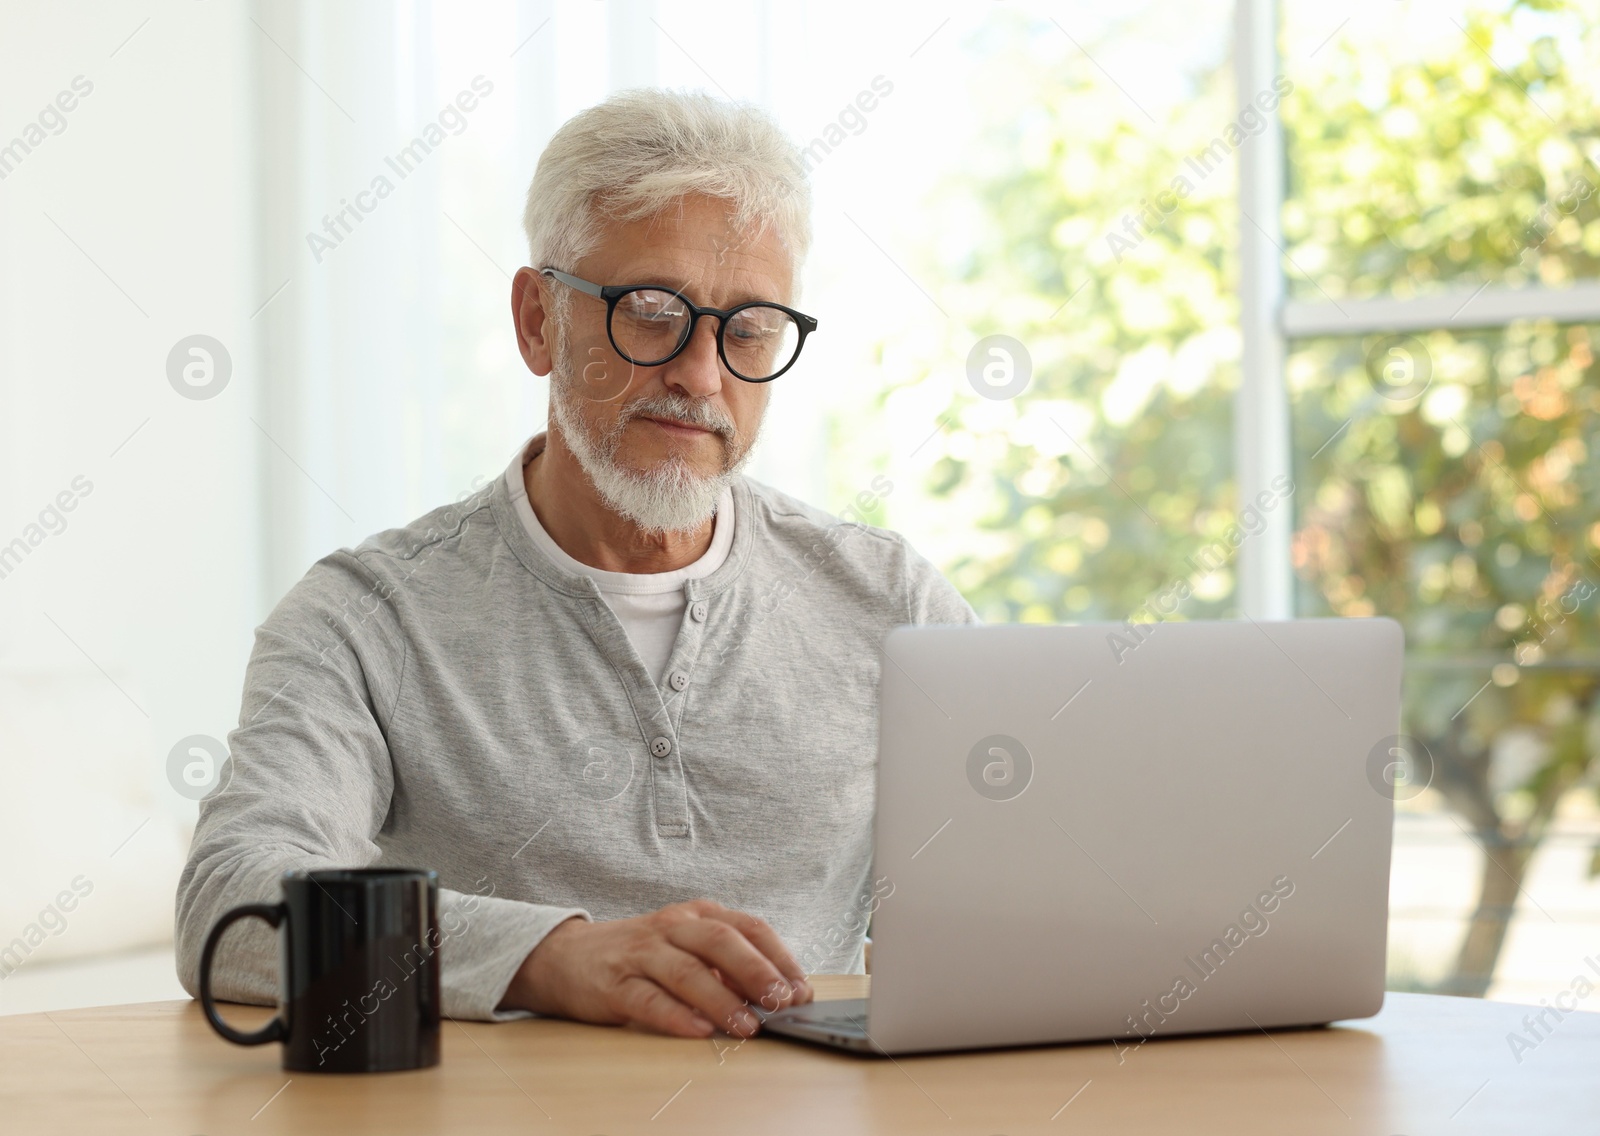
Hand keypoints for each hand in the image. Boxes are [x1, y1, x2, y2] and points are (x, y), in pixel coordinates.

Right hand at [500, 899, 813, 1037]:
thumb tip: (778, 995)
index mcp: (699, 915)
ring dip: (722, 1000)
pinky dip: (677, 1016)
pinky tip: (699, 1031)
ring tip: (747, 1026)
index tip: (802, 988)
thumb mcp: (687, 948)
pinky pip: (650, 999)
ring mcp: (642, 953)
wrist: (567, 957)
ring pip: (688, 972)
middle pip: (722, 942)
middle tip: (782, 1001)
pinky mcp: (615, 983)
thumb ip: (727, 967)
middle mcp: (673, 927)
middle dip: (757, 972)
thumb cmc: (642, 955)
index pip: (749, 927)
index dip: (780, 957)